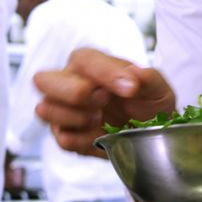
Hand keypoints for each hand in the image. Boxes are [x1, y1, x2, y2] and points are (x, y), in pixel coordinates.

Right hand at [33, 47, 175, 156]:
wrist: (151, 134)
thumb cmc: (149, 103)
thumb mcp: (158, 89)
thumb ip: (149, 79)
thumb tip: (136, 75)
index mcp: (90, 64)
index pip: (84, 60)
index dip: (105, 74)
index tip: (130, 88)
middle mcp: (69, 83)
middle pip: (42, 80)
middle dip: (73, 93)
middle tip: (104, 101)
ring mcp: (63, 111)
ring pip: (44, 110)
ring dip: (76, 117)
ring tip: (101, 119)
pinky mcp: (66, 136)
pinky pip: (62, 139)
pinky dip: (83, 140)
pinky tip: (101, 136)